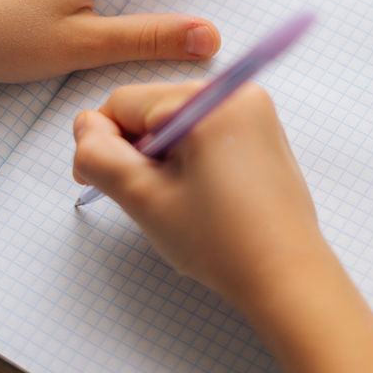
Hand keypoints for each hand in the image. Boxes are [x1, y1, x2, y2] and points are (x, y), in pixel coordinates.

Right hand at [71, 82, 329, 306]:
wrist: (287, 278)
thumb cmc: (223, 243)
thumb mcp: (144, 198)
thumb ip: (101, 156)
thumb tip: (85, 127)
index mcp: (210, 100)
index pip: (125, 103)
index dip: (103, 143)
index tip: (102, 183)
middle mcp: (239, 93)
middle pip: (154, 109)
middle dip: (138, 151)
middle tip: (148, 200)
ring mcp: (257, 112)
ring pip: (179, 122)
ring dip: (165, 157)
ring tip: (180, 202)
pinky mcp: (265, 134)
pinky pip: (207, 131)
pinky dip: (192, 158)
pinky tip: (202, 197)